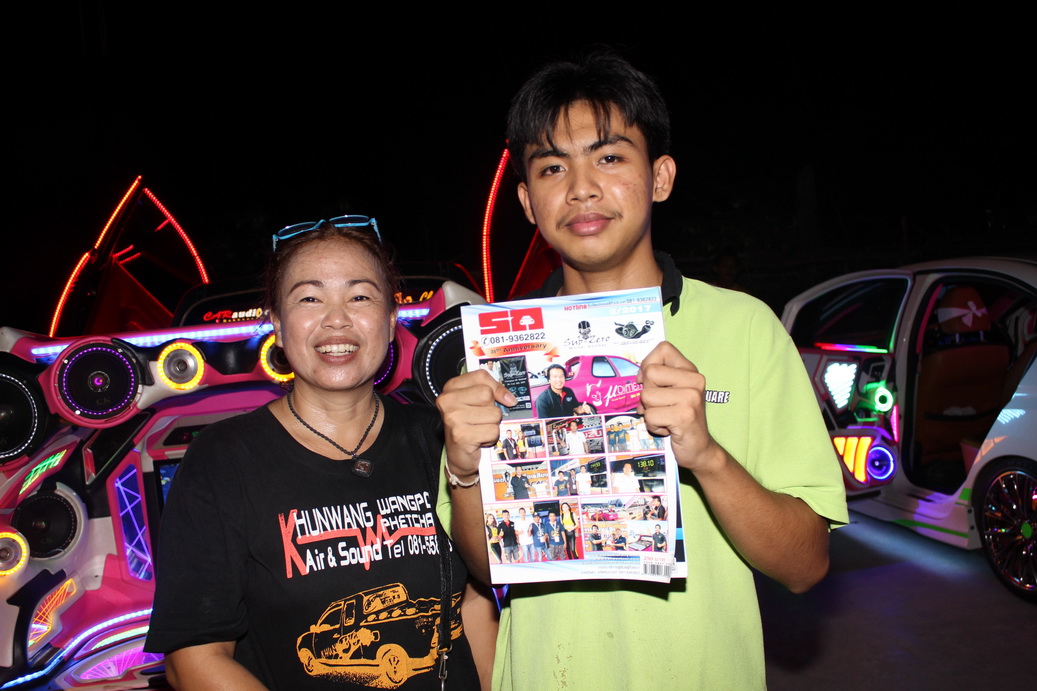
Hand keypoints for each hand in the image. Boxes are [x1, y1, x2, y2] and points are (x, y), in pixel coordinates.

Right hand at [437, 370, 515, 480]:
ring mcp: (453, 418)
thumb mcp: (475, 403)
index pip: (481, 376)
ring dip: (492, 425)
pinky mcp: (461, 435)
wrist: (458, 455)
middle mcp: (448, 400)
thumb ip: (490, 392)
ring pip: (494, 414)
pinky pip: (492, 431)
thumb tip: (510, 399)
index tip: (500, 398)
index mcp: (451, 388)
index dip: (496, 387)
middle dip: (492, 408)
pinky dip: (491, 437)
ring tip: (480, 429)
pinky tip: (479, 439)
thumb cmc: (469, 425)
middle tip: (481, 418)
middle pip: (487, 395)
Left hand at [637, 341, 722, 473]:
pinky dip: (654, 426)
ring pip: (647, 396)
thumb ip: (657, 378)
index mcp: (690, 371)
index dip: (649, 364)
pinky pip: (650, 416)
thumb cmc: (679, 418)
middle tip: (661, 406)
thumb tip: (638, 377)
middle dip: (647, 394)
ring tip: (666, 418)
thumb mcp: (671, 392)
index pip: (663, 348)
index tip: (651, 382)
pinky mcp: (684, 416)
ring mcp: (691, 398)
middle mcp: (694, 380)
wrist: (699, 449)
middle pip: (650, 373)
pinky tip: (668, 429)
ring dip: (650, 412)